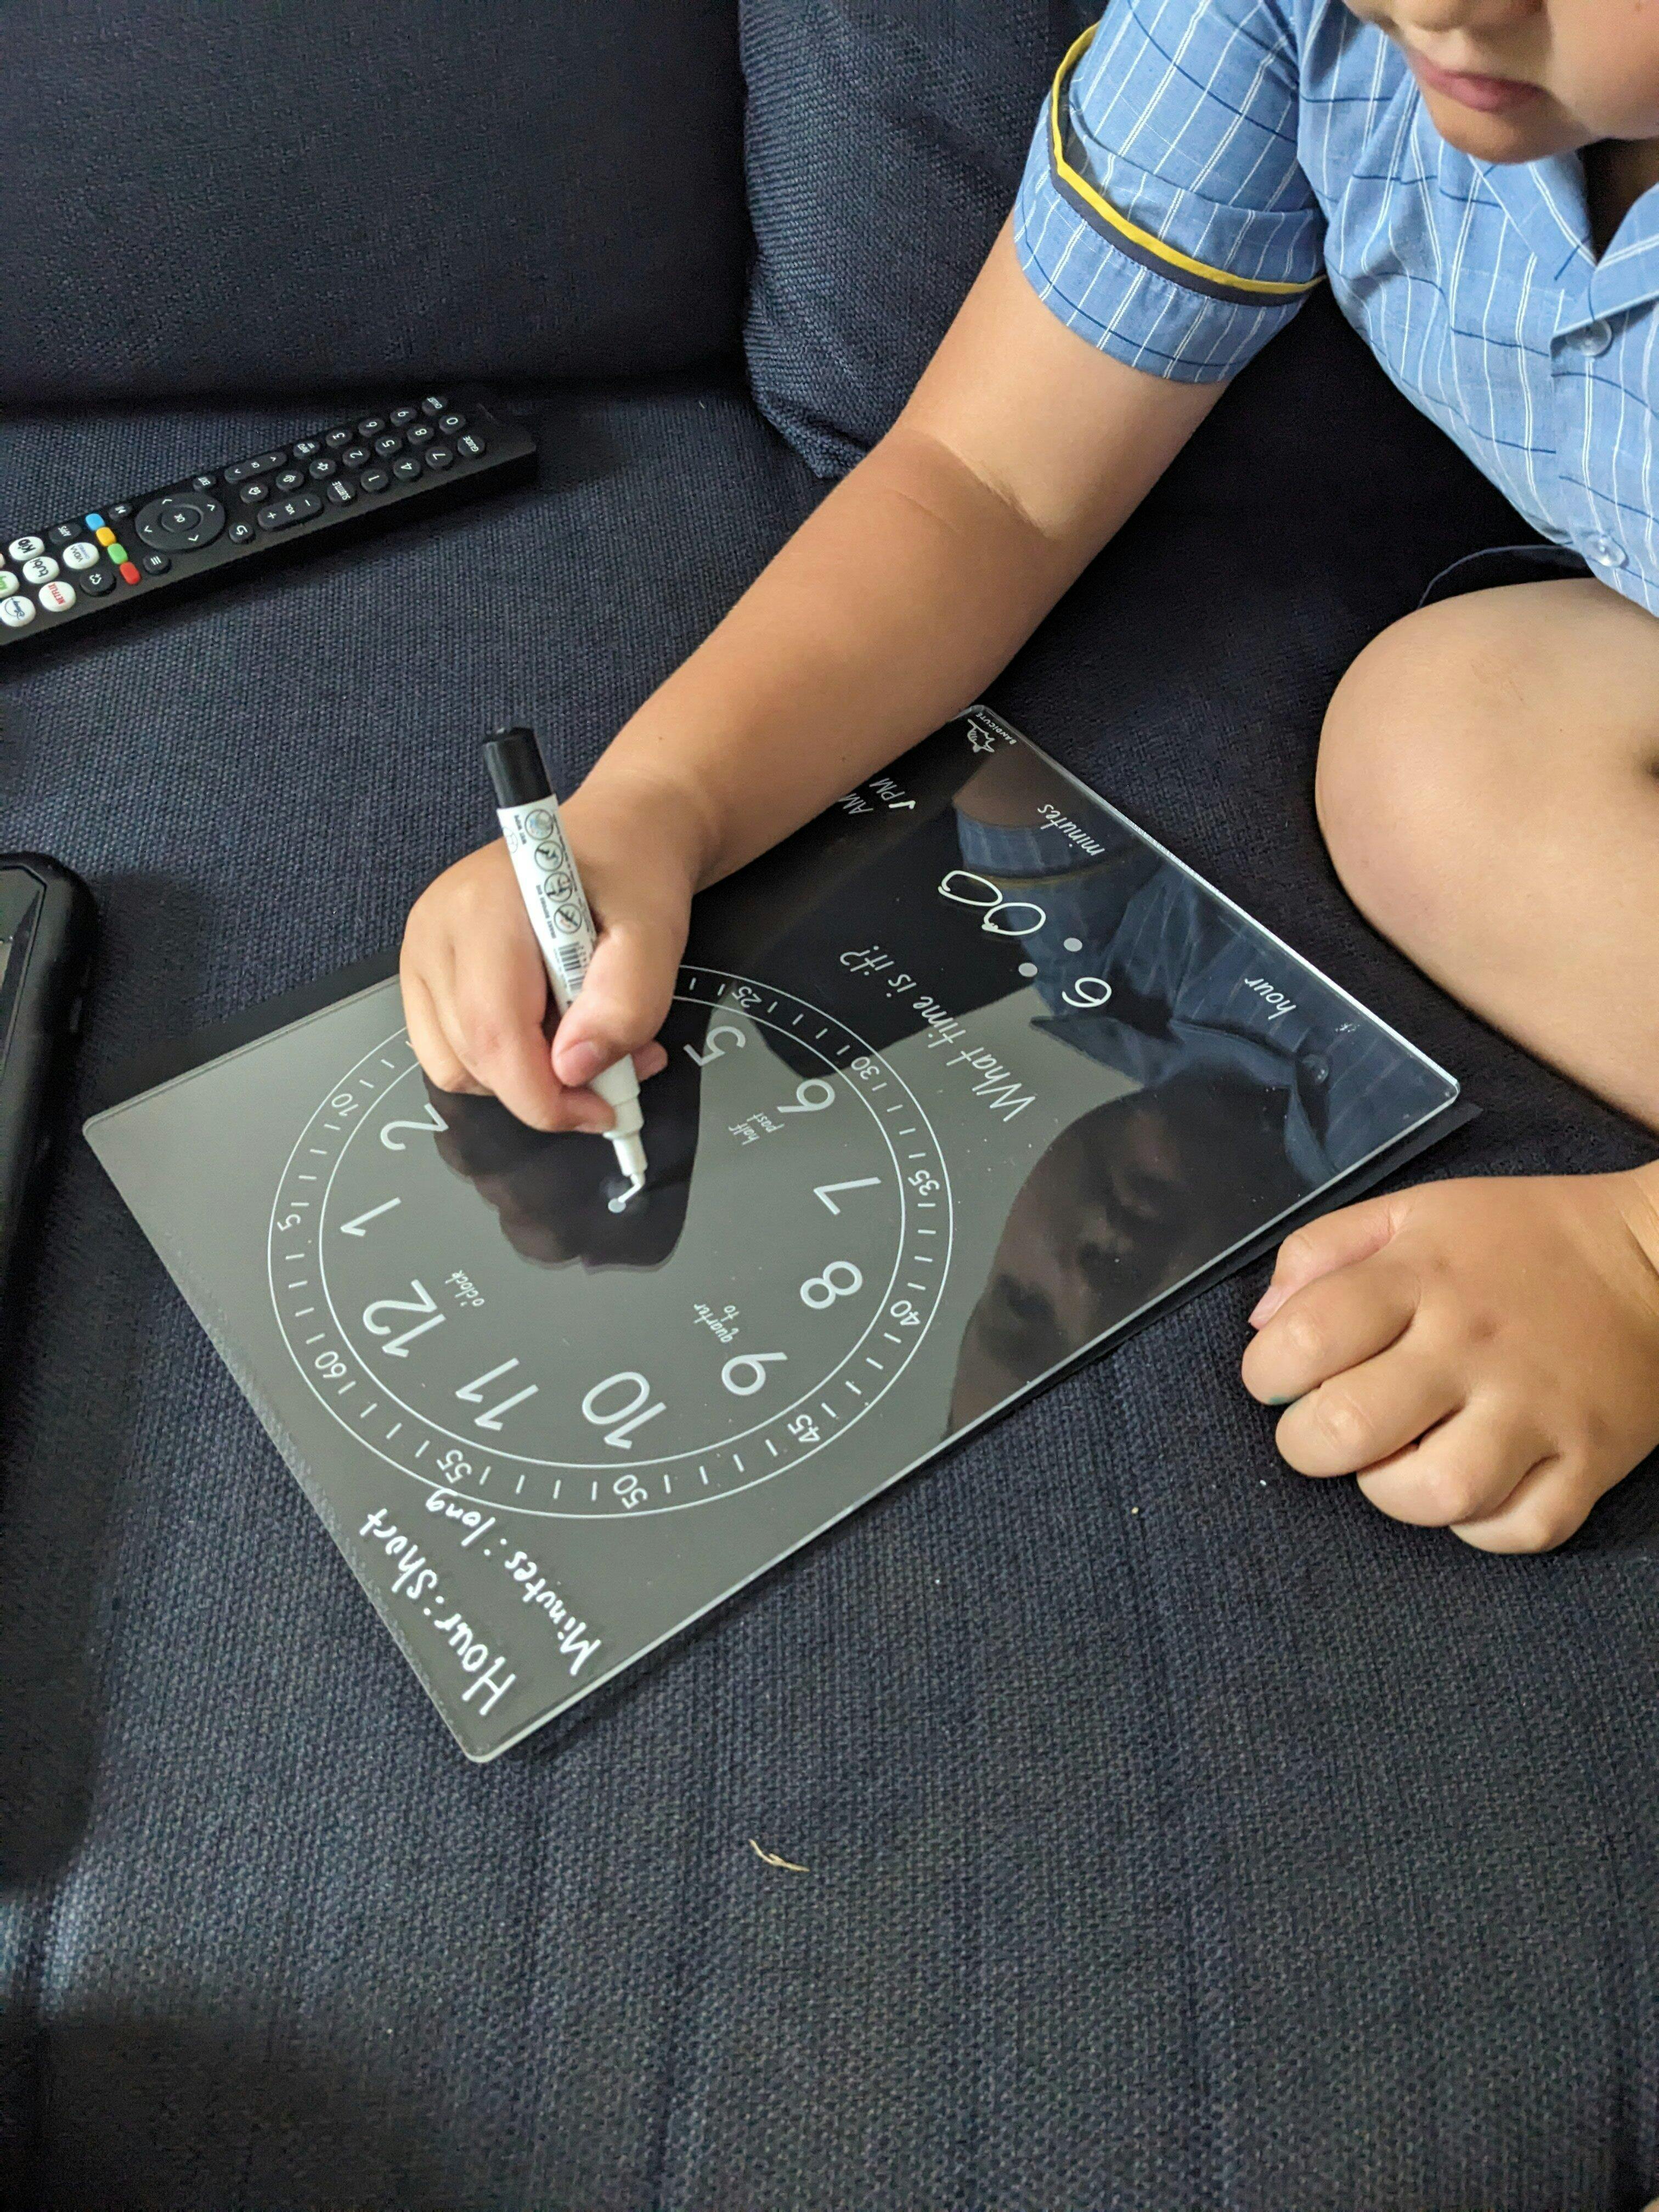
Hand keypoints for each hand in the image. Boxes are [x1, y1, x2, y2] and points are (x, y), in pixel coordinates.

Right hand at [400, 770, 698, 1131]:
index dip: (545, 1097)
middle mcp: (436, 928)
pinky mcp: (423, 971)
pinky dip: (503, 1062)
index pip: (493, 1034)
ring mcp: (420, 950)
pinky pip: (450, 1051)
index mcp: (485, 907)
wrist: (617, 834)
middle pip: (473, 1059)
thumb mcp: (656, 935)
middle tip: (615, 1067)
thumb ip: (625, 1004)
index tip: (602, 1110)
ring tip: (586, 1037)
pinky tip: (549, 1030)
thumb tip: (574, 1071)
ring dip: (526, 1077)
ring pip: (457, 1066)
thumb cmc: (632, 873)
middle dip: (546, 1088)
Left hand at [1241, 1169, 1658, 1551]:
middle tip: (1326, 1429)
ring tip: (1395, 1462)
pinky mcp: (1591, 1460)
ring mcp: (1536, 1408)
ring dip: (1390, 1493)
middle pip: (1351, 1428)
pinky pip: (1519, 1530)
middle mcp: (1473, 1343)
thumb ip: (1320, 1252)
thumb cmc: (1515, 1240)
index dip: (1267, 1373)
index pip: (1305, 1337)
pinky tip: (1470, 1489)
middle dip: (1308, 1444)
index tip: (1280, 1378)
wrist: (1657, 1258)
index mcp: (1419, 1274)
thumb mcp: (1412, 1212)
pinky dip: (1481, 1528)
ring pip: (1434, 1494)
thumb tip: (1262, 1324)